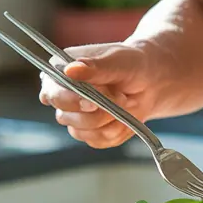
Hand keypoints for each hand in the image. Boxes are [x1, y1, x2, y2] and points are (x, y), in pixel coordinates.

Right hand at [38, 41, 159, 148]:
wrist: (150, 81)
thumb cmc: (130, 64)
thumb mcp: (115, 60)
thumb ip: (94, 66)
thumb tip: (70, 69)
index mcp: (59, 73)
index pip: (52, 94)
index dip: (72, 101)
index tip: (93, 103)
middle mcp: (62, 96)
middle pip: (66, 117)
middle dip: (98, 111)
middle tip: (120, 96)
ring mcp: (74, 117)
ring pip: (83, 132)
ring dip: (111, 119)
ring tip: (124, 101)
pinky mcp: (89, 133)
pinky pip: (99, 141)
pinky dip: (118, 130)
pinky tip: (124, 115)